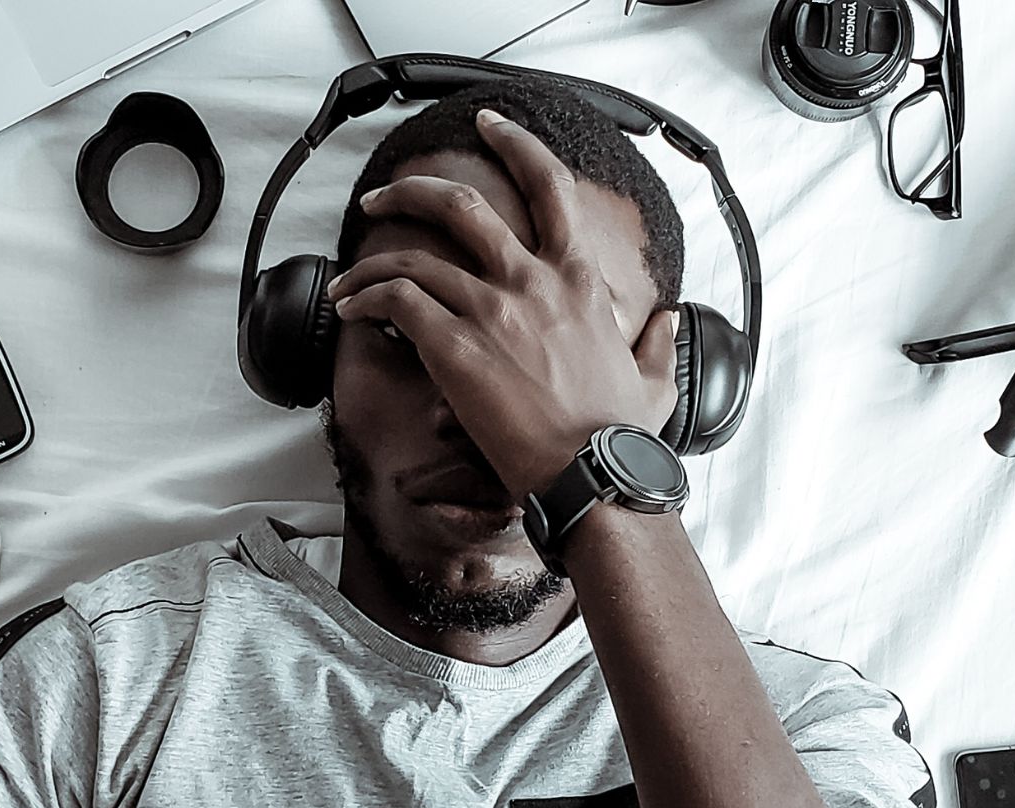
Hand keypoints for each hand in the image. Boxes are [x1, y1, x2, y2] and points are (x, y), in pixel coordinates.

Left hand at [325, 109, 680, 499]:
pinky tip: (354, 309)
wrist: (592, 473)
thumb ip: (657, 343)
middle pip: (460, 204)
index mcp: (580, 279)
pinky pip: (397, 301)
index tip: (490, 126)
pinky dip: (368, 296)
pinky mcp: (455, 347)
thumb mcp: (656, 380)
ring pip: (413, 258)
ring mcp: (492, 311)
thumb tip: (666, 323)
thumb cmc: (619, 437)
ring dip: (371, 261)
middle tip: (383, 196)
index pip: (549, 185)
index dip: (515, 144)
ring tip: (349, 278)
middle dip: (411, 190)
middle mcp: (532, 281)